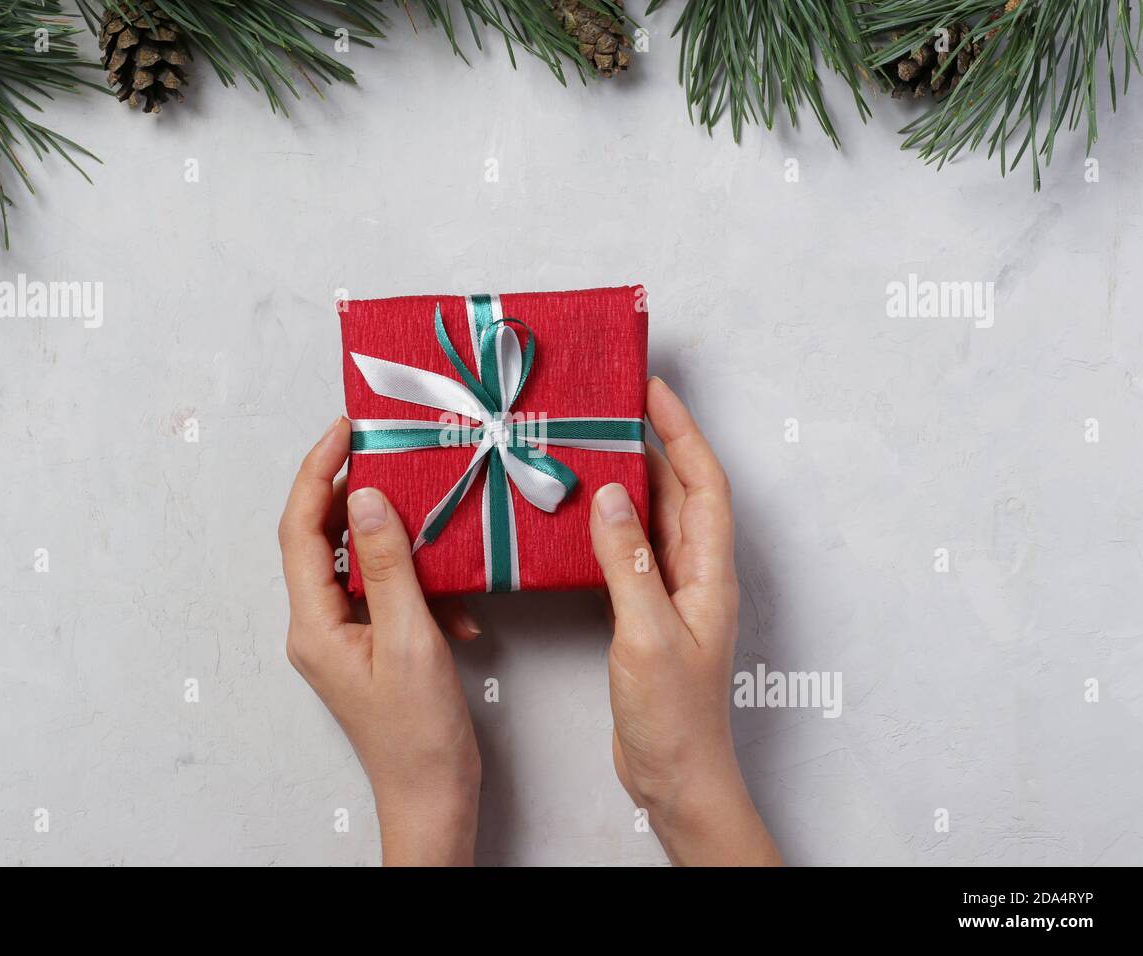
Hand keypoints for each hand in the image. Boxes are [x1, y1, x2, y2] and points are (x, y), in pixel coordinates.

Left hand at [279, 418, 480, 865]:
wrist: (433, 796)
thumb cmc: (418, 733)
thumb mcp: (409, 639)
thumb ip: (387, 565)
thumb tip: (363, 497)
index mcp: (313, 623)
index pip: (300, 528)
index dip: (317, 472)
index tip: (347, 429)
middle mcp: (316, 624)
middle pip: (321, 538)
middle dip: (352, 493)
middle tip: (389, 452)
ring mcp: (341, 635)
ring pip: (358, 562)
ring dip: (395, 542)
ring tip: (432, 522)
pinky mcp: (368, 644)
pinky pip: (384, 592)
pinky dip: (419, 587)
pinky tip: (455, 608)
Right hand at [589, 377, 780, 865]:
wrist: (675, 775)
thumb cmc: (674, 716)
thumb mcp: (648, 633)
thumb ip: (628, 563)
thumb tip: (609, 495)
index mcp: (710, 574)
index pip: (704, 484)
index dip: (683, 432)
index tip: (652, 392)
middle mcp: (695, 575)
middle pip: (679, 493)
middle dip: (652, 444)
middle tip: (612, 408)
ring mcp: (671, 594)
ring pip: (652, 520)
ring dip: (628, 482)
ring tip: (591, 446)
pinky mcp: (645, 614)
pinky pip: (629, 552)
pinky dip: (609, 526)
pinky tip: (581, 516)